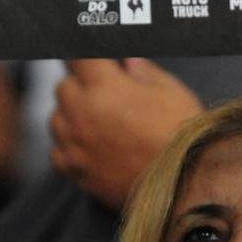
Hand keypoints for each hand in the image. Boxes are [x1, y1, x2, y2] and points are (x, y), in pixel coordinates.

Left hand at [50, 59, 203, 208]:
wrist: (184, 185)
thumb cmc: (182, 137)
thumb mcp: (171, 91)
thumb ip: (142, 71)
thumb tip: (126, 61)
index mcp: (104, 87)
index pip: (77, 57)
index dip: (87, 56)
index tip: (96, 61)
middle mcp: (82, 113)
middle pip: (64, 86)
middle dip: (82, 84)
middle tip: (108, 93)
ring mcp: (75, 144)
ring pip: (57, 117)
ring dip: (73, 114)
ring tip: (103, 122)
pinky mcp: (75, 171)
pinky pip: (59, 150)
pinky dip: (70, 145)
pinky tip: (93, 146)